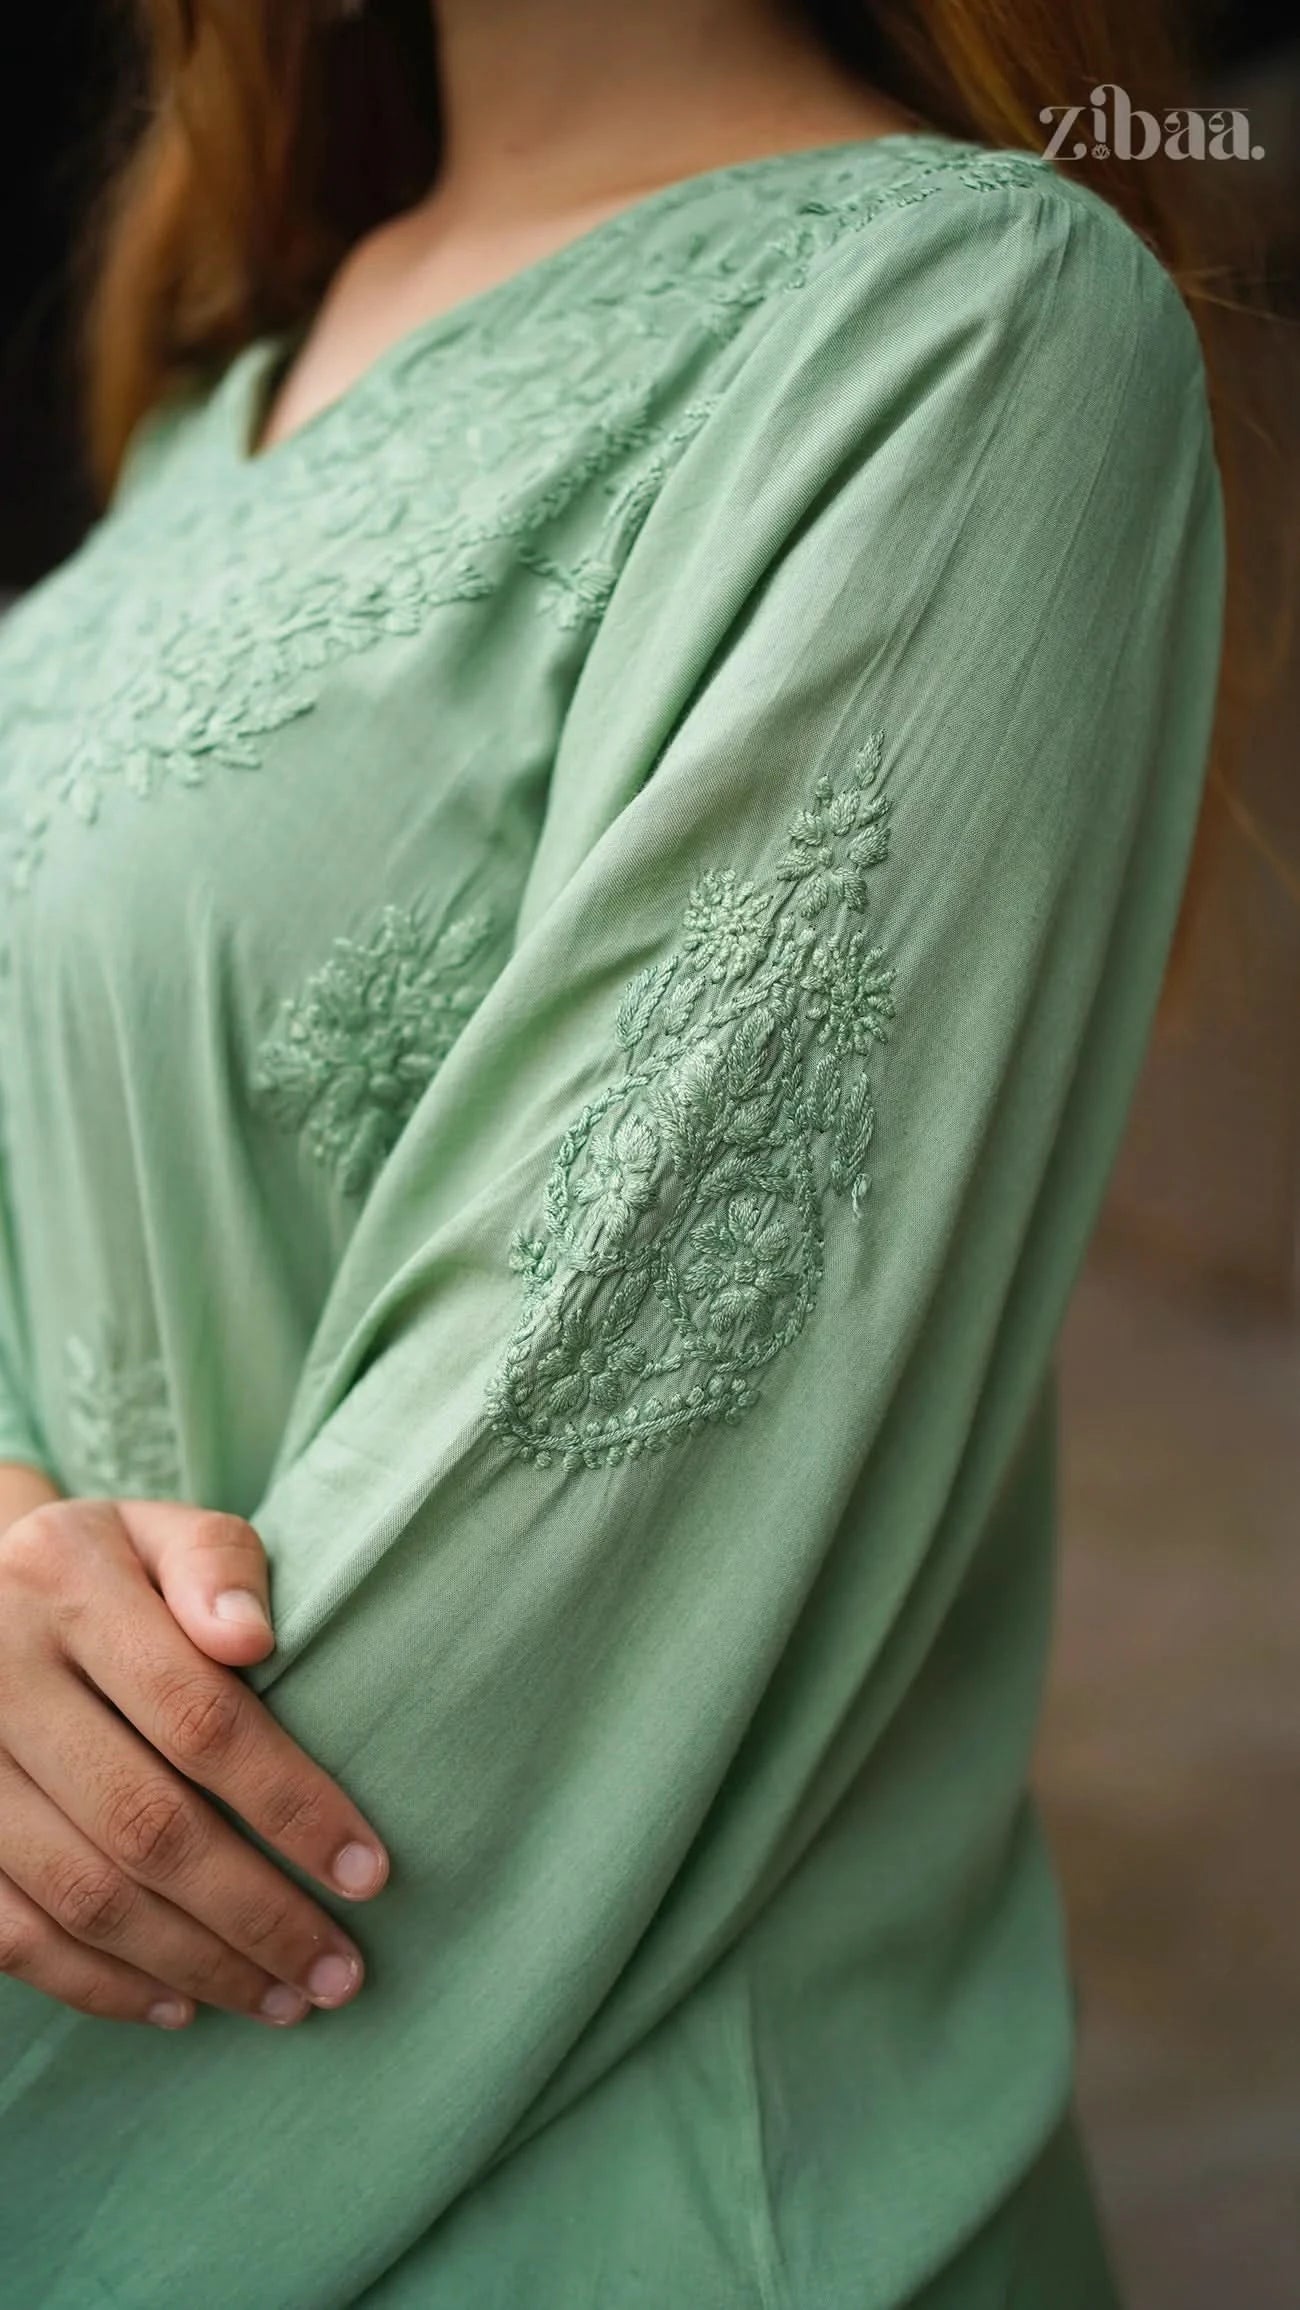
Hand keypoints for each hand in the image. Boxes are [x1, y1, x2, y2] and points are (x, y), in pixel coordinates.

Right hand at [0, 1495, 388, 2029]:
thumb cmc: (105, 1574)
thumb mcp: (158, 1533)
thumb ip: (215, 1565)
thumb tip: (253, 1638)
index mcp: (64, 1583)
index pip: (198, 1714)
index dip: (289, 1804)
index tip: (368, 1874)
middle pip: (146, 1824)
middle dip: (257, 1913)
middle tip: (339, 1972)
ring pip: (85, 1895)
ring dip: (194, 1965)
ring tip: (283, 2000)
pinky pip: (13, 1937)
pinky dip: (100, 1986)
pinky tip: (179, 2005)